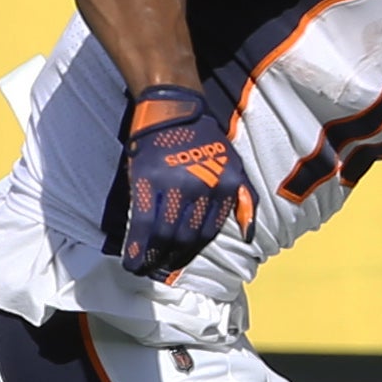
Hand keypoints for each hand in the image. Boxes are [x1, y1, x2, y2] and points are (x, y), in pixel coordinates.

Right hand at [116, 85, 252, 279]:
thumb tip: (249, 236)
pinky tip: (132, 260)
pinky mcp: (148, 182)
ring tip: (145, 270)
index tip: (180, 261)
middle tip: (162, 269)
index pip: (209, 231)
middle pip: (187, 237)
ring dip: (155, 258)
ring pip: (166, 234)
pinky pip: (143, 223)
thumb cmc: (205, 141)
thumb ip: (244, 201)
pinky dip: (137, 245)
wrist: (174, 111)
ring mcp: (174, 187)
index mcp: (225, 187)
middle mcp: (203, 189)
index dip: (193, 251)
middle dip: (174, 258)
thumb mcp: (236, 168)